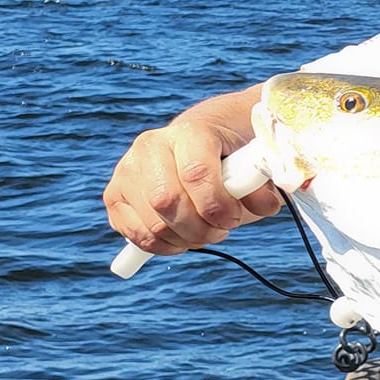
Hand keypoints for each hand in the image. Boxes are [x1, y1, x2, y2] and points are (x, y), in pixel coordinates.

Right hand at [102, 107, 280, 256]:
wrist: (202, 143)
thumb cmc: (230, 157)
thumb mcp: (250, 166)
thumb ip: (259, 187)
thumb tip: (265, 205)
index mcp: (188, 132)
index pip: (195, 173)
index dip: (217, 204)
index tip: (234, 219)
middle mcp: (150, 147)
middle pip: (168, 202)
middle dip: (200, 228)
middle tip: (222, 231)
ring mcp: (127, 171)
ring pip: (152, 224)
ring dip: (185, 240)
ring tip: (206, 233)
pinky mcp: (115, 196)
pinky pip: (135, 235)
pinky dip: (163, 247)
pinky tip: (182, 239)